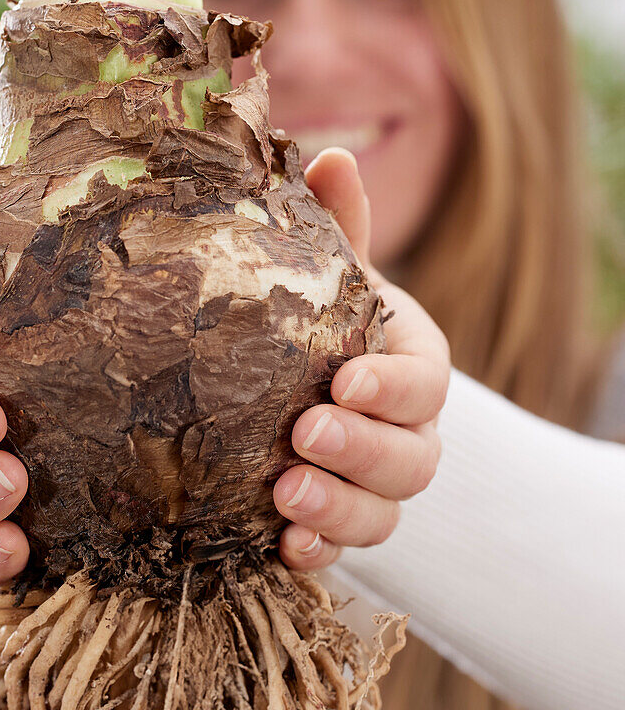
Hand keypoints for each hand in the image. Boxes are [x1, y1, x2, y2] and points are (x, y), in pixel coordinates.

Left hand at [274, 148, 448, 570]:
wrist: (307, 378)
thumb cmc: (321, 314)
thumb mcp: (329, 270)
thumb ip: (333, 223)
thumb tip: (329, 156)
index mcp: (410, 361)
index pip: (426, 380)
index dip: (392, 386)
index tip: (343, 380)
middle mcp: (408, 428)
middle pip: (414, 456)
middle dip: (362, 450)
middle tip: (303, 435)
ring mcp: (376, 481)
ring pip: (386, 511)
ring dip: (339, 510)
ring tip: (284, 495)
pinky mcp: (340, 520)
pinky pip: (348, 552)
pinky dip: (321, 553)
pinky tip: (283, 547)